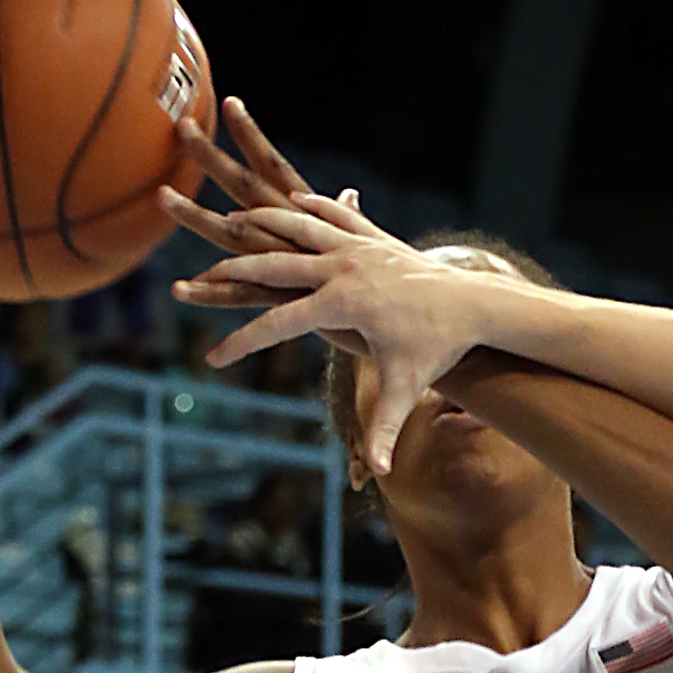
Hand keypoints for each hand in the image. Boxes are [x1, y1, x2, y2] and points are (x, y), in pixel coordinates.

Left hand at [162, 95, 379, 357]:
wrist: (417, 319)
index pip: (276, 167)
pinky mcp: (294, 301)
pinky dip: (212, 294)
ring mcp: (294, 264)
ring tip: (161, 197)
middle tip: (179, 123)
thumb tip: (352, 195)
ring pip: (235, 236)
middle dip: (212, 156)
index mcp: (311, 216)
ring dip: (196, 216)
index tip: (228, 102)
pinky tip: (180, 290)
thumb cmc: (393, 285)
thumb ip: (350, 219)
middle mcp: (299, 232)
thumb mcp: (367, 244)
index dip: (251, 136)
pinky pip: (244, 296)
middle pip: (248, 186)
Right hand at [169, 195, 514, 475]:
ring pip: (299, 227)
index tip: (213, 358)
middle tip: (197, 281)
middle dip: (230, 273)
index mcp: (341, 304)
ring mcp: (358, 247)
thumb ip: (385, 428)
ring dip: (264, 224)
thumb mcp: (405, 387)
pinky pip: (336, 215)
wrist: (475, 304)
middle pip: (272, 265)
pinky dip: (313, 207)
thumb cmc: (438, 348)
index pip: (277, 325)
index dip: (241, 344)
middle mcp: (343, 268)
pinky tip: (295, 201)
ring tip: (235, 224)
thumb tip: (379, 471)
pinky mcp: (375, 236)